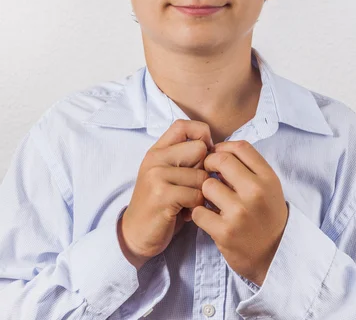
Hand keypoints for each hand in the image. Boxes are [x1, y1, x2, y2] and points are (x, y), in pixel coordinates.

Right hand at [117, 119, 212, 268]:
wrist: (136, 234)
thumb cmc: (160, 203)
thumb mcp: (168, 174)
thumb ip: (185, 158)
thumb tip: (216, 149)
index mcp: (157, 150)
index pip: (183, 125)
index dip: (201, 135)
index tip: (205, 153)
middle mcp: (155, 158)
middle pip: (200, 149)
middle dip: (205, 169)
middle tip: (194, 186)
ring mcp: (157, 176)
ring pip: (202, 176)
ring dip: (201, 194)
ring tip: (188, 203)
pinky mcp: (162, 195)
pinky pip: (197, 195)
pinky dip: (196, 207)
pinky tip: (185, 213)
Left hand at [191, 140, 288, 286]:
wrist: (275, 255)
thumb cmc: (267, 216)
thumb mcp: (268, 187)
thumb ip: (248, 167)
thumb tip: (217, 150)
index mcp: (268, 178)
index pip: (240, 147)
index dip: (223, 147)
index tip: (217, 155)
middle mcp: (256, 192)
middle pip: (221, 160)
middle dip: (209, 164)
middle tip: (209, 174)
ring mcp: (240, 212)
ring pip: (207, 185)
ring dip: (205, 192)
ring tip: (213, 200)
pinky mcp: (225, 232)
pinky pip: (199, 211)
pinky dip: (200, 213)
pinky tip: (209, 217)